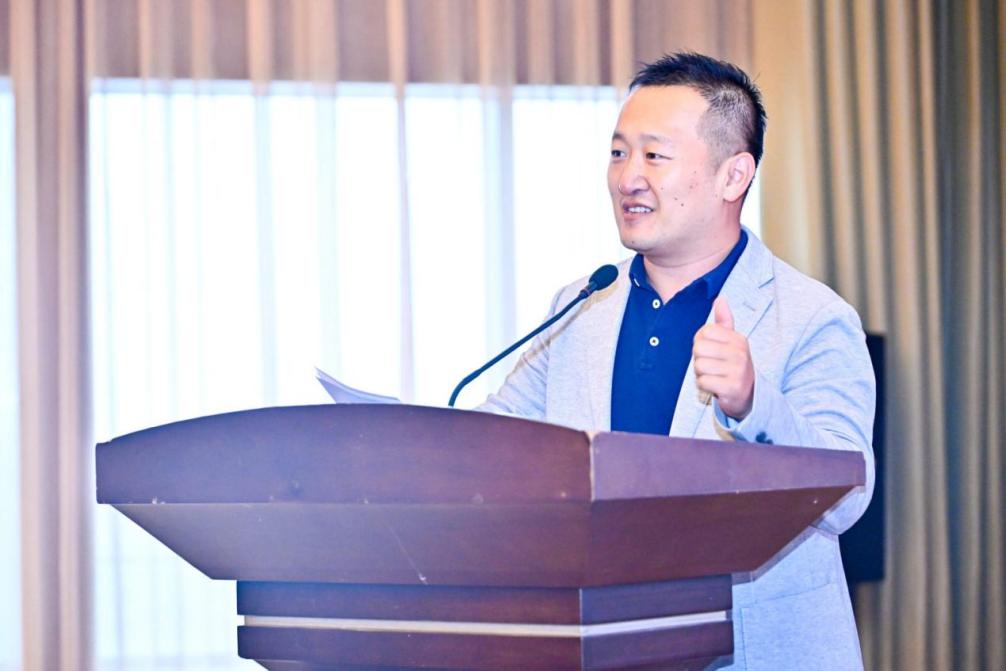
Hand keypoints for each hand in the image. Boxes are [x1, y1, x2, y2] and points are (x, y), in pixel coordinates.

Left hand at [693, 297, 754, 419]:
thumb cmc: (734, 365)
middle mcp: (740, 354)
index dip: (701, 342)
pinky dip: (704, 385)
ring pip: (699, 366)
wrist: (749, 395)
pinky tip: (715, 386)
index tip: (711, 351)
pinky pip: (703, 382)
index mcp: (738, 339)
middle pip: (699, 349)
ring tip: (714, 376)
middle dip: (699, 359)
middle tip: (712, 366)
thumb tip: (720, 299)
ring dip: (701, 374)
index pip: (704, 332)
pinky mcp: (731, 388)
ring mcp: (737, 371)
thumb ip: (724, 321)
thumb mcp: (732, 342)